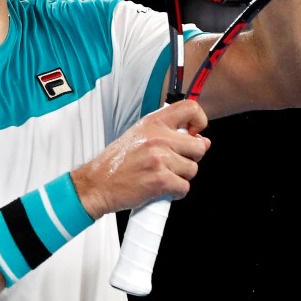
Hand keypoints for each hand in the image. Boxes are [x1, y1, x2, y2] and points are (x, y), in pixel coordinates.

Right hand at [71, 99, 210, 219]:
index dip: (199, 121)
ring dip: (180, 177)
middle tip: (172, 164)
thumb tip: (204, 141)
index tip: (194, 134)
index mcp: (153, 122)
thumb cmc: (117, 162)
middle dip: (190, 159)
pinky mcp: (160, 180)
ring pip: (192, 169)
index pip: (191, 108)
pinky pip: (184, 187)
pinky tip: (160, 189)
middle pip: (198, 147)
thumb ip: (170, 135)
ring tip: (161, 176)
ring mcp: (159, 158)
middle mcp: (158, 137)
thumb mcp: (140, 136)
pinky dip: (175, 192)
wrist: (97, 184)